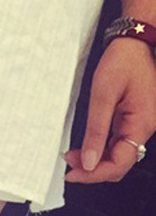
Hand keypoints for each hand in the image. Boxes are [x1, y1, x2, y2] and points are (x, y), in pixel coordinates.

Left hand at [64, 38, 155, 183]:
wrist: (135, 41)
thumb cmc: (123, 61)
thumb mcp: (103, 95)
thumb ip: (96, 131)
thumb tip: (88, 161)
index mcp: (142, 124)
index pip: (119, 164)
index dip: (94, 174)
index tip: (72, 173)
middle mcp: (145, 128)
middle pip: (120, 164)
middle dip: (93, 170)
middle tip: (69, 165)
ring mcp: (141, 125)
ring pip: (119, 156)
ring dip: (96, 161)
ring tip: (73, 156)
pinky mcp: (134, 121)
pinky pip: (119, 144)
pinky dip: (101, 150)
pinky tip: (85, 147)